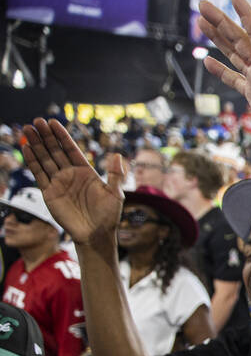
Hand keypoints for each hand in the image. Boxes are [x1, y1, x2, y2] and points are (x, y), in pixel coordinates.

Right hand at [20, 118, 123, 248]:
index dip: (62, 136)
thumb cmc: (109, 216)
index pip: (71, 149)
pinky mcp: (50, 193)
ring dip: (36, 145)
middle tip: (37, 121)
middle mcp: (70, 174)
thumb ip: (116, 175)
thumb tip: (118, 156)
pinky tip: (27, 148)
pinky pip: (40, 174)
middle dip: (46, 136)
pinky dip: (33, 161)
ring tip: (28, 129)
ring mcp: (59, 182)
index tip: (53, 122)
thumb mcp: (115, 194)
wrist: (96, 234)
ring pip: (45, 159)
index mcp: (86, 172)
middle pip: (55, 151)